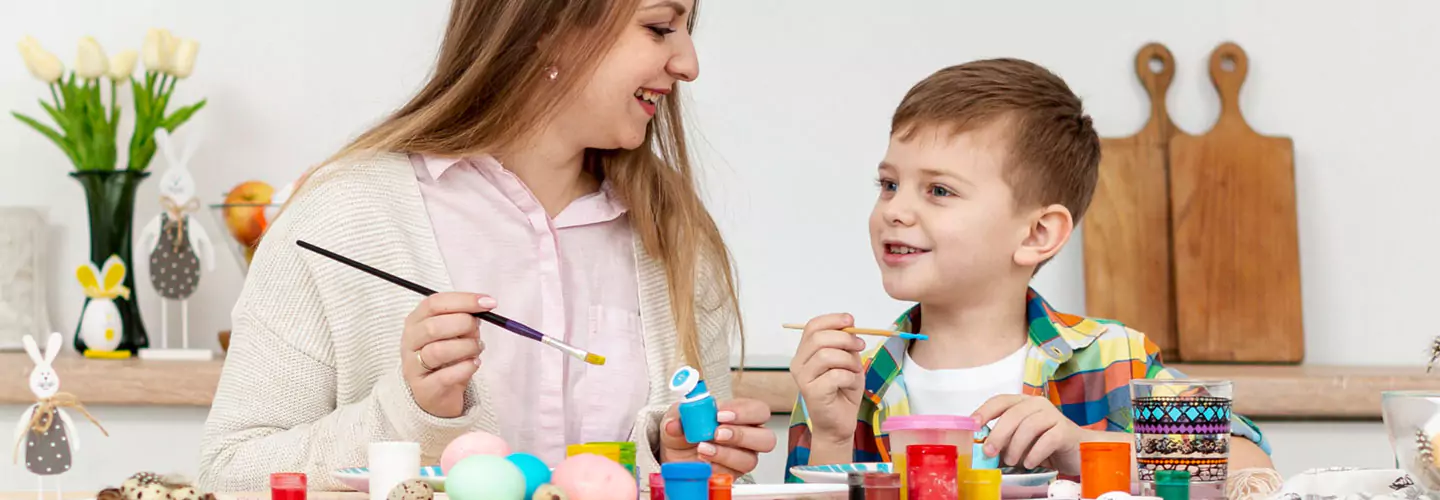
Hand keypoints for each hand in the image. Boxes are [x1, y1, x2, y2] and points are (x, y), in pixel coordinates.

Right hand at [402, 292, 492, 417]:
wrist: (437, 395)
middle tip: (478, 332)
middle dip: (464, 325)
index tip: (488, 303)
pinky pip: (445, 376)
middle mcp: (410, 342)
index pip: (434, 303)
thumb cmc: (447, 358)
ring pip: (438, 351)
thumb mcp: (455, 334)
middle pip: (433, 326)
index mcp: (416, 321)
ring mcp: (413, 366)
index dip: (463, 300)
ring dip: (466, 348)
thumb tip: (482, 308)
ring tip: (477, 349)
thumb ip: (465, 320)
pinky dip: (465, 368)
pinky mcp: (424, 389)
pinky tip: (474, 364)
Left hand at [660, 398, 775, 477]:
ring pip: (750, 459)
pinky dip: (716, 468)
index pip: (758, 410)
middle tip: (717, 433)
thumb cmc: (685, 430)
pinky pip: (733, 475)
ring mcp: (742, 457)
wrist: (675, 454)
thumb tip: (674, 424)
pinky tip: (703, 462)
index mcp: (741, 415)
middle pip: (766, 437)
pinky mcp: (732, 474)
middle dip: (740, 435)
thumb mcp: (678, 417)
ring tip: (703, 449)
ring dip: (725, 454)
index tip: (720, 414)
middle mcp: (748, 437)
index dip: (743, 412)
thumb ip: (678, 417)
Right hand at [789, 313, 864, 444]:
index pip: (812, 326)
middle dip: (845, 338)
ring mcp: (803, 378)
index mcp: (805, 352)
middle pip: (818, 338)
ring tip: (855, 370)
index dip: (833, 320)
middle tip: (861, 346)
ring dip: (848, 360)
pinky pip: (835, 375)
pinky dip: (849, 377)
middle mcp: (798, 363)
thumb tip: (850, 323)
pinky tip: (850, 385)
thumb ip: (846, 344)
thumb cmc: (843, 391)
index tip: (851, 320)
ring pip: (826, 355)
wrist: (839, 423)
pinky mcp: (811, 393)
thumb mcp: (848, 361)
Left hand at [971, 395, 1082, 475]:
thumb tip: (983, 450)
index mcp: (1022, 403)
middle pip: (1012, 414)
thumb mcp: (1020, 442)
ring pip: (1028, 426)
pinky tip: (1029, 463)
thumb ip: (1004, 441)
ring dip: (1016, 447)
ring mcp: (1053, 415)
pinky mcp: (1065, 430)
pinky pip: (1046, 440)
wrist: (1077, 451)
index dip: (984, 411)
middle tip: (989, 452)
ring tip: (1012, 461)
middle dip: (998, 434)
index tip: (973, 425)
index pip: (1000, 401)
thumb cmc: (1045, 445)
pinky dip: (1034, 454)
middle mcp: (1037, 404)